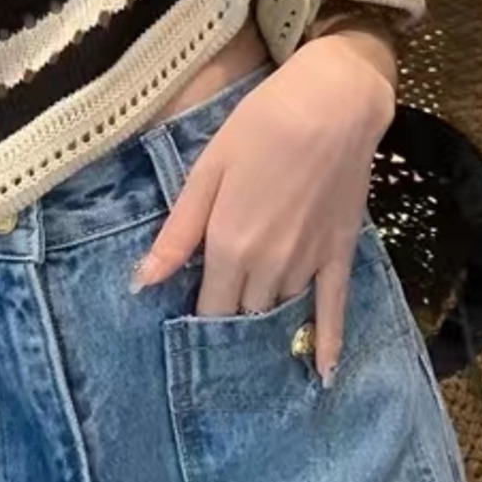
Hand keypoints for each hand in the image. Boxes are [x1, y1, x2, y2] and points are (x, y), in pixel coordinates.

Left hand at [133, 32, 395, 382]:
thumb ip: (178, 234)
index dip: (199, 317)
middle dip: (231, 319)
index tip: (189, 326)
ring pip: (280, 310)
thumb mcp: (206, 172)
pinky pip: (334, 309)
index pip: (210, 306)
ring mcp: (308, 263)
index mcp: (229, 246)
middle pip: (244, 314)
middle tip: (222, 321)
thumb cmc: (260, 127)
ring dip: (266, 319)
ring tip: (256, 338)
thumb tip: (141, 283)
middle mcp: (269, 265)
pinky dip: (329, 344)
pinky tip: (324, 376)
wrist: (333, 104)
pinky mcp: (340, 253)